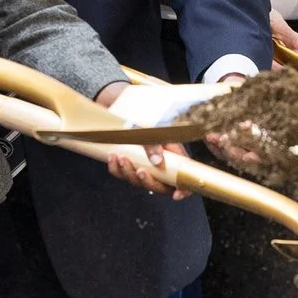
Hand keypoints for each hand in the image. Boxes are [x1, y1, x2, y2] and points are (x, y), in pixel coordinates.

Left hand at [91, 83, 185, 197]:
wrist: (123, 103)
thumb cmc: (145, 112)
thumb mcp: (153, 125)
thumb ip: (155, 144)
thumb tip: (158, 162)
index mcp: (174, 155)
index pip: (183, 178)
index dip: (183, 190)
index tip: (176, 195)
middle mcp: (160, 163)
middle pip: (159, 185)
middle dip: (149, 182)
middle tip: (140, 172)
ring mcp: (144, 164)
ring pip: (138, 181)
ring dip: (129, 173)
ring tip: (121, 158)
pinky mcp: (129, 162)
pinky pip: (123, 173)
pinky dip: (117, 169)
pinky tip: (113, 157)